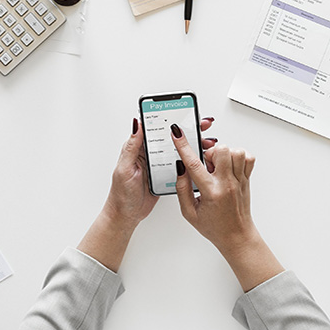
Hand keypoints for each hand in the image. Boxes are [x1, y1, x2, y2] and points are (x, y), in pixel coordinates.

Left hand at [78, 118, 215, 271]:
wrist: (126, 216)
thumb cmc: (121, 194)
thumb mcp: (125, 168)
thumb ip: (132, 146)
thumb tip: (137, 123)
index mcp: (139, 147)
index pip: (156, 127)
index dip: (171, 118)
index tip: (185, 113)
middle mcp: (150, 153)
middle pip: (172, 137)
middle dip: (189, 129)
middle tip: (203, 125)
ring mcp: (159, 164)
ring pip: (179, 149)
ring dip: (194, 145)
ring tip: (207, 142)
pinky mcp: (166, 175)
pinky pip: (181, 164)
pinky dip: (192, 160)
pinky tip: (202, 158)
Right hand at [171, 125, 282, 290]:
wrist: (236, 236)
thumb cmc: (214, 226)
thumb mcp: (189, 213)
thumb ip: (182, 189)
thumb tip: (180, 169)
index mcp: (211, 192)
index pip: (194, 164)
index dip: (183, 146)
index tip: (177, 133)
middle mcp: (227, 184)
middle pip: (220, 151)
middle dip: (209, 153)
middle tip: (206, 166)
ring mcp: (240, 180)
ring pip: (236, 151)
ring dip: (224, 154)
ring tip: (218, 166)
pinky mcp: (247, 179)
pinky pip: (248, 157)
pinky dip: (238, 156)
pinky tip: (229, 166)